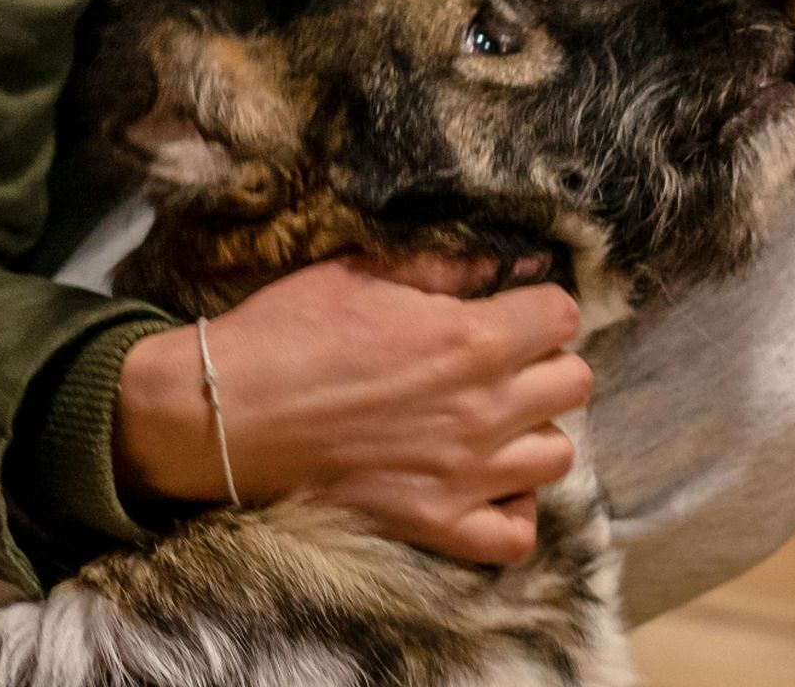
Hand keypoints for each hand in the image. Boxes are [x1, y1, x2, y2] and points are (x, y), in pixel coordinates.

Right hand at [115, 256, 591, 563]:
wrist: (220, 414)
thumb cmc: (286, 332)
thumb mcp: (363, 271)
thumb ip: (445, 265)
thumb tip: (503, 259)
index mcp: (470, 338)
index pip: (563, 316)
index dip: (540, 309)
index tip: (514, 313)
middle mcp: (482, 407)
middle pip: (575, 383)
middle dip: (546, 365)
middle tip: (505, 366)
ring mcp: (464, 473)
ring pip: (558, 456)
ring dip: (534, 435)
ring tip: (496, 424)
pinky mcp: (435, 524)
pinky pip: (515, 536)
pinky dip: (512, 513)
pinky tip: (486, 486)